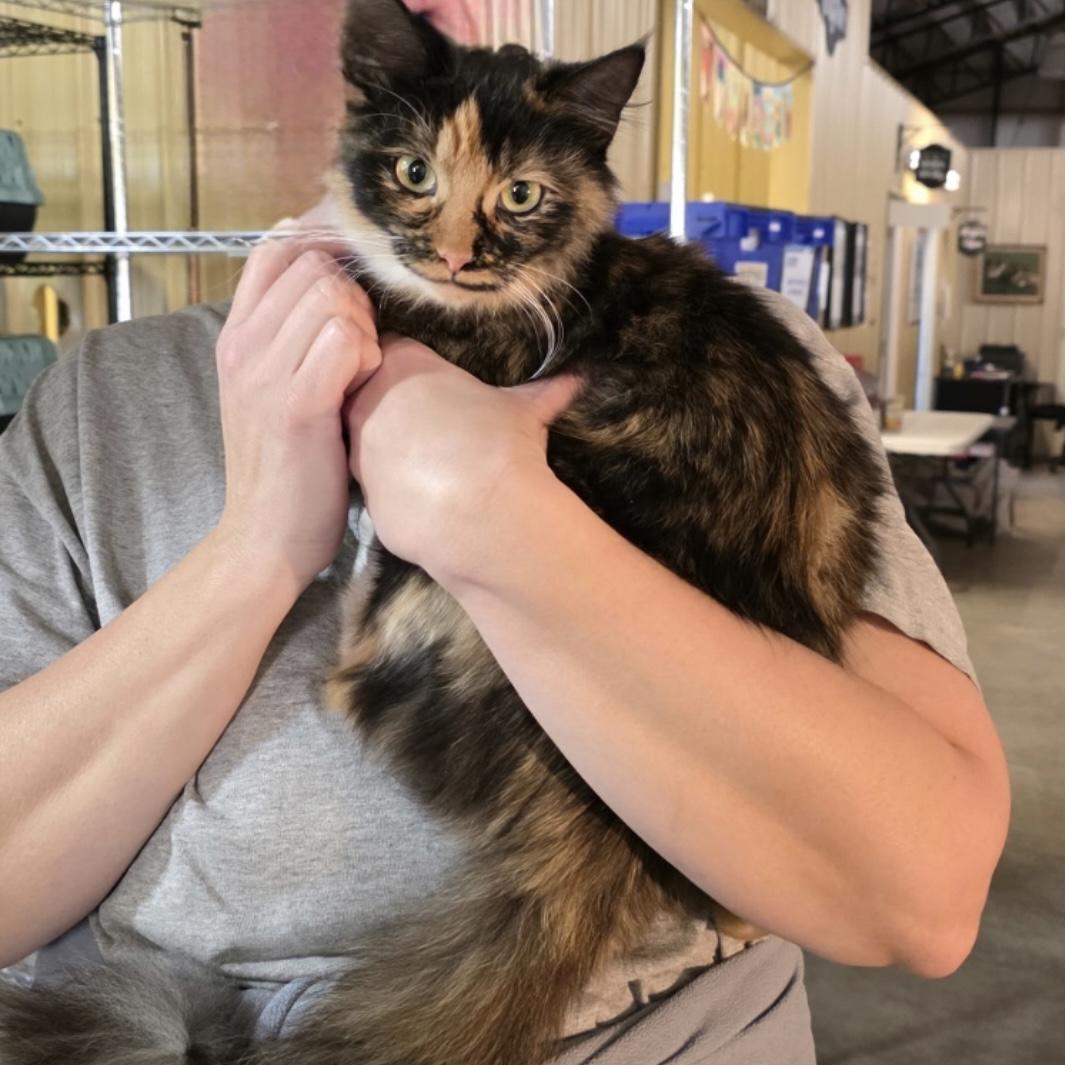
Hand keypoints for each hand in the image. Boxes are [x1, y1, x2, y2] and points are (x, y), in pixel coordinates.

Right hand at [213, 236, 380, 592]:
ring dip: (364, 328)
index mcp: (235, 336)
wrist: (264, 539)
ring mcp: (264, 372)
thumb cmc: (285, 467)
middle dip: (353, 296)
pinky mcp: (295, 404)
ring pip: (333, 297)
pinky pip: (345, 340)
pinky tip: (363, 389)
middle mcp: (242, 344)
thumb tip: (333, 288)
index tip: (354, 288)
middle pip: (313, 265)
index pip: (274, 248)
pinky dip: (367, 356)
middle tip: (361, 347)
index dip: (323, 250)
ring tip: (360, 373)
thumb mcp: (273, 392)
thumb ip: (291, 339)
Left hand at [345, 335, 579, 585]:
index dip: (410, 369)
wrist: (482, 512)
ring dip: (392, 453)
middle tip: (435, 429)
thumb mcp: (525, 409)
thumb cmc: (501, 445)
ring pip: (367, 444)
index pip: (389, 350)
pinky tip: (429, 501)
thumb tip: (579, 378)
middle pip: (368, 396)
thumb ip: (542, 391)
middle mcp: (367, 401)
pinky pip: (378, 489)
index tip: (433, 387)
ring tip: (435, 469)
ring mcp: (359, 450)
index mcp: (402, 363)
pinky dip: (399, 493)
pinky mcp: (364, 497)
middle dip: (394, 410)